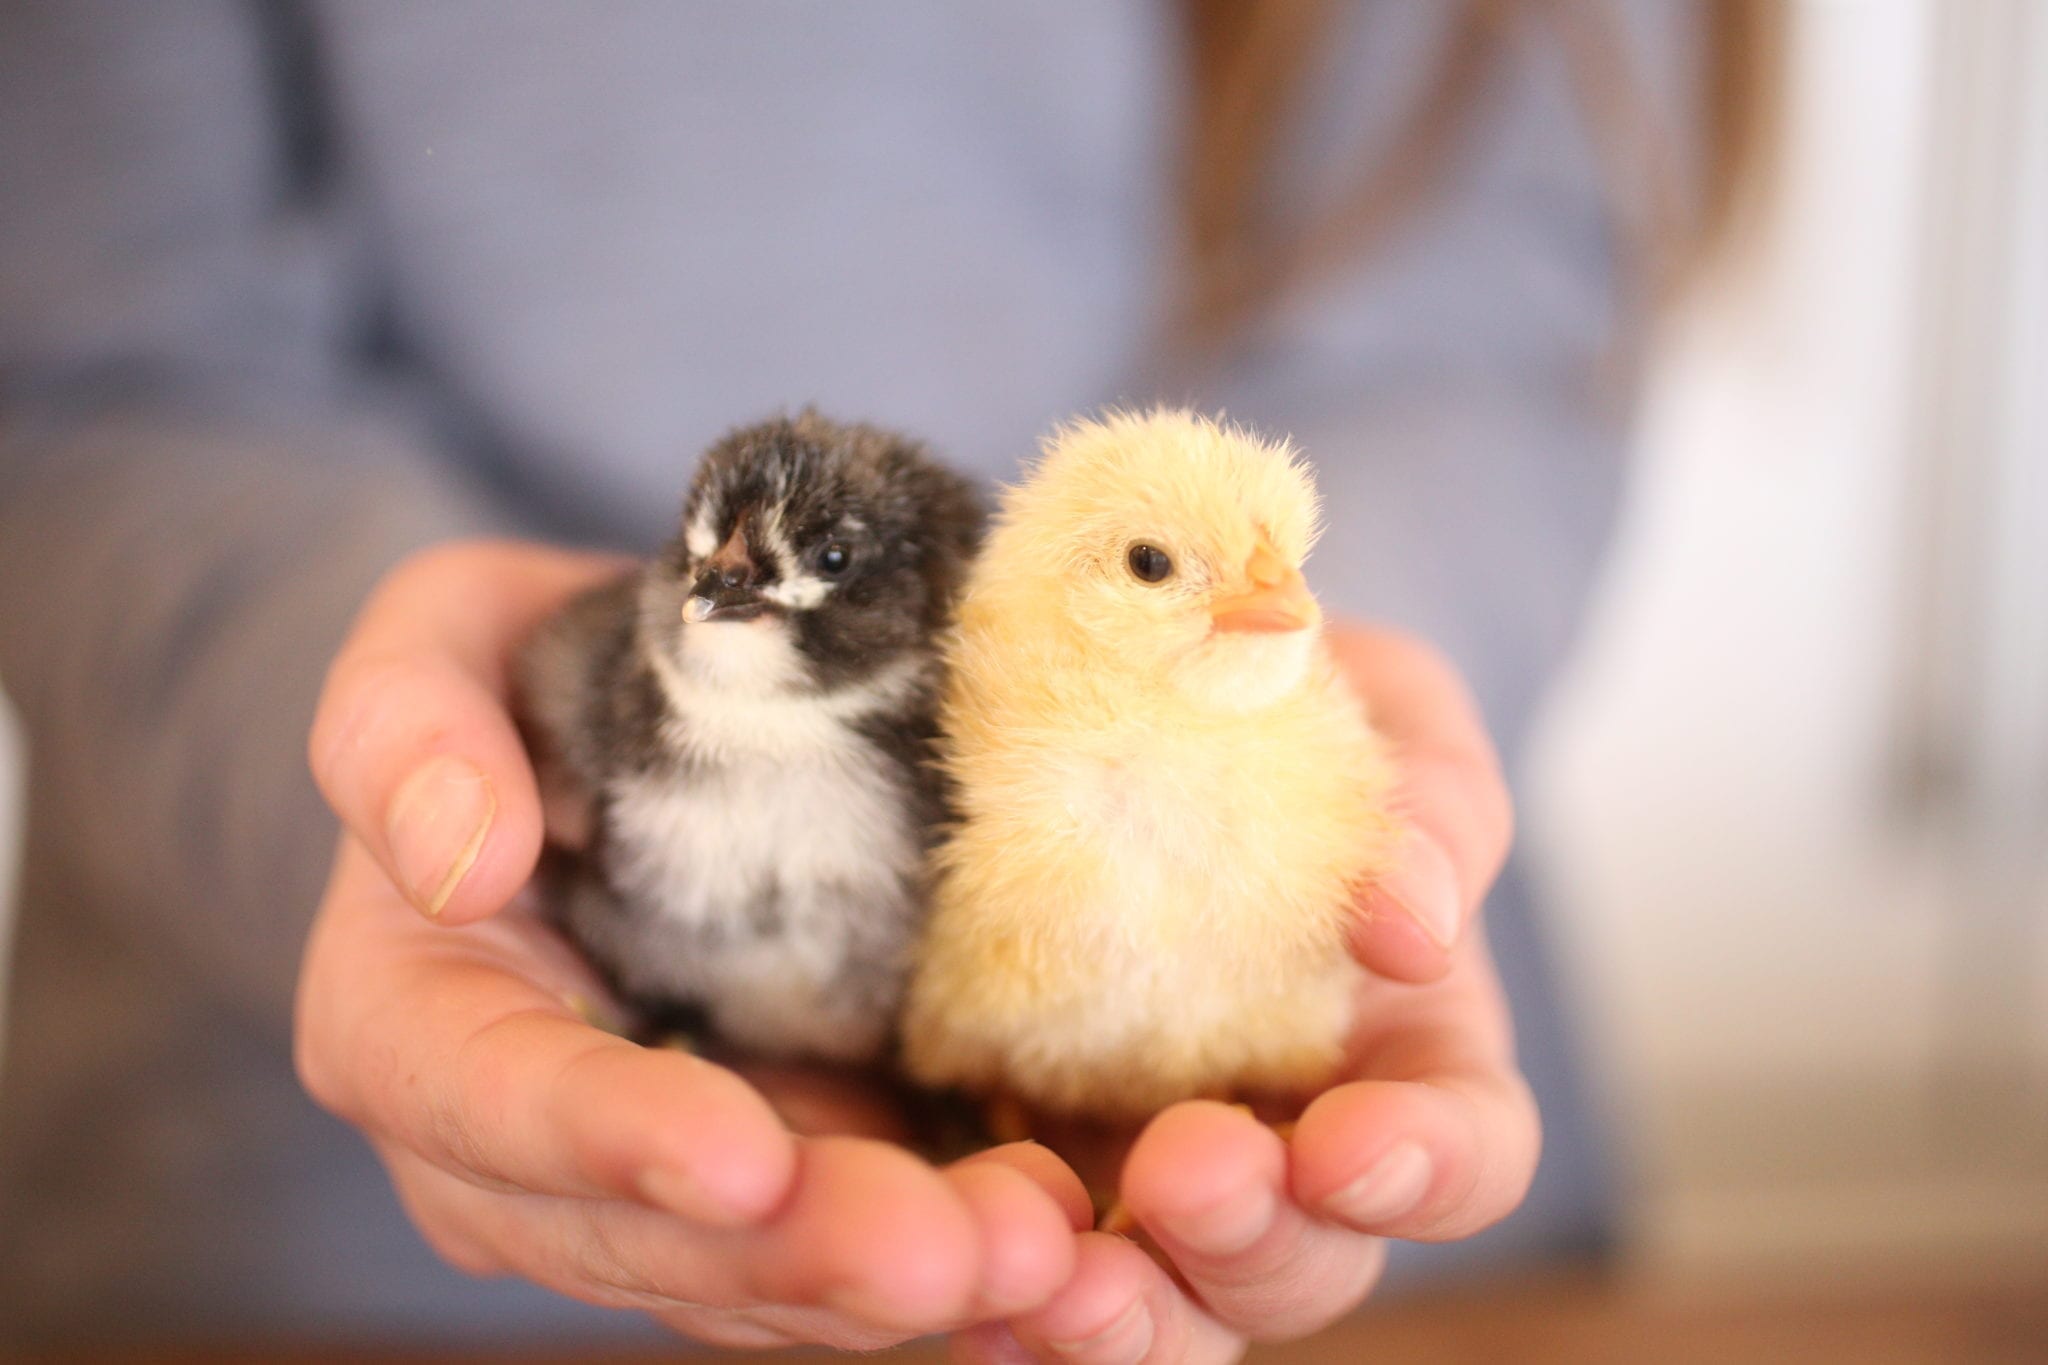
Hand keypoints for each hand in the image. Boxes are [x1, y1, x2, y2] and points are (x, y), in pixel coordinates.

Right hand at [300, 540, 1080, 1348]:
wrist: (620, 744)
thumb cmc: (521, 682)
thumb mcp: (443, 640)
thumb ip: (404, 725)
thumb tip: (463, 863)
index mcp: (407, 1021)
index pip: (492, 1102)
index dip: (614, 1141)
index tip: (745, 1159)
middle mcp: (505, 1152)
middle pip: (641, 1235)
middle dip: (799, 1252)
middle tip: (955, 1247)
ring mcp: (635, 1189)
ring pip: (749, 1278)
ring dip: (890, 1284)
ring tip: (1036, 1253)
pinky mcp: (758, 1189)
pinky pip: (826, 1264)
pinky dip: (936, 1262)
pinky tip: (1050, 1247)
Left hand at [955, 624, 1535, 1363]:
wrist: (1105, 688)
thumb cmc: (1274, 700)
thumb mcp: (1373, 705)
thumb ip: (1424, 800)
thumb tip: (1414, 924)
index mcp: (1403, 1047)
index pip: (1463, 1148)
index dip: (1426, 1166)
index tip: (1352, 1143)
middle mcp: (1289, 1142)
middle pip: (1311, 1261)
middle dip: (1257, 1241)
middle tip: (1185, 1171)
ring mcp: (1156, 1172)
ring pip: (1173, 1305)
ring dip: (1133, 1315)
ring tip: (1061, 1286)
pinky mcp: (1030, 1169)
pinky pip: (1033, 1270)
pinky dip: (1010, 1303)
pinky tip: (974, 1294)